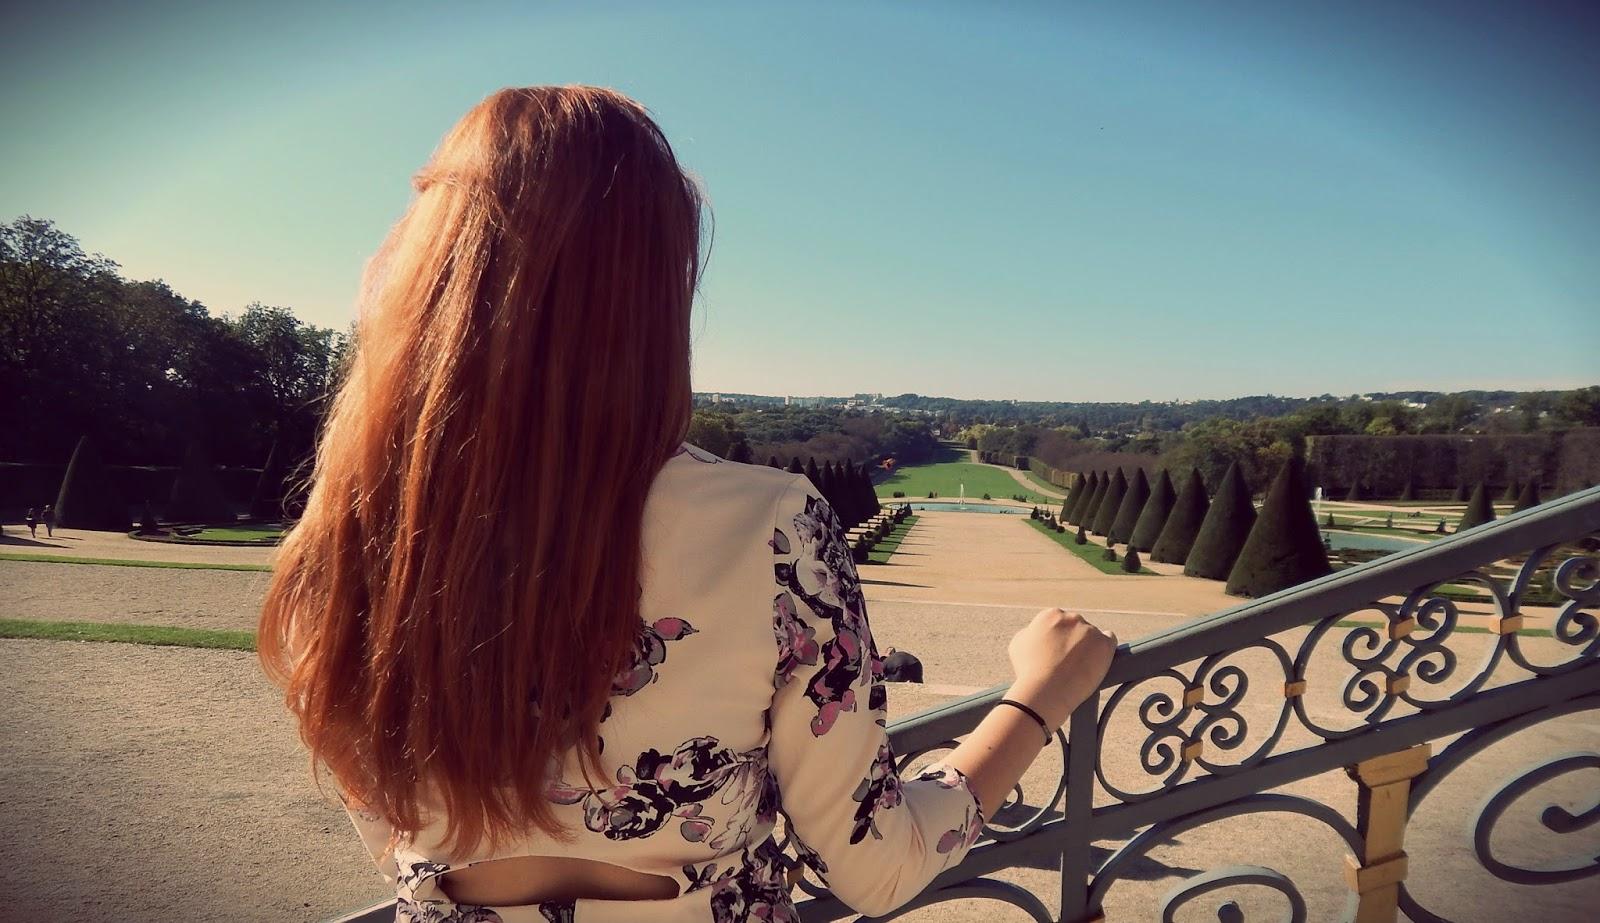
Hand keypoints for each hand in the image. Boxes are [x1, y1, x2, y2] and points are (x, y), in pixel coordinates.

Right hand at [1005, 608, 1117, 729]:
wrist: (1045, 690)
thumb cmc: (1028, 671)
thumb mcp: (1018, 645)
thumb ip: (1030, 633)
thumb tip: (1037, 633)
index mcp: (1050, 615)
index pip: (1059, 622)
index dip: (1058, 638)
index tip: (1057, 652)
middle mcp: (1071, 618)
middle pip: (1077, 626)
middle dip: (1073, 640)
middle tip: (1068, 661)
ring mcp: (1089, 630)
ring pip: (1092, 635)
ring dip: (1088, 647)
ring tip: (1081, 667)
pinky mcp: (1104, 644)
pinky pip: (1110, 640)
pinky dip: (1105, 649)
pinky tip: (1099, 659)